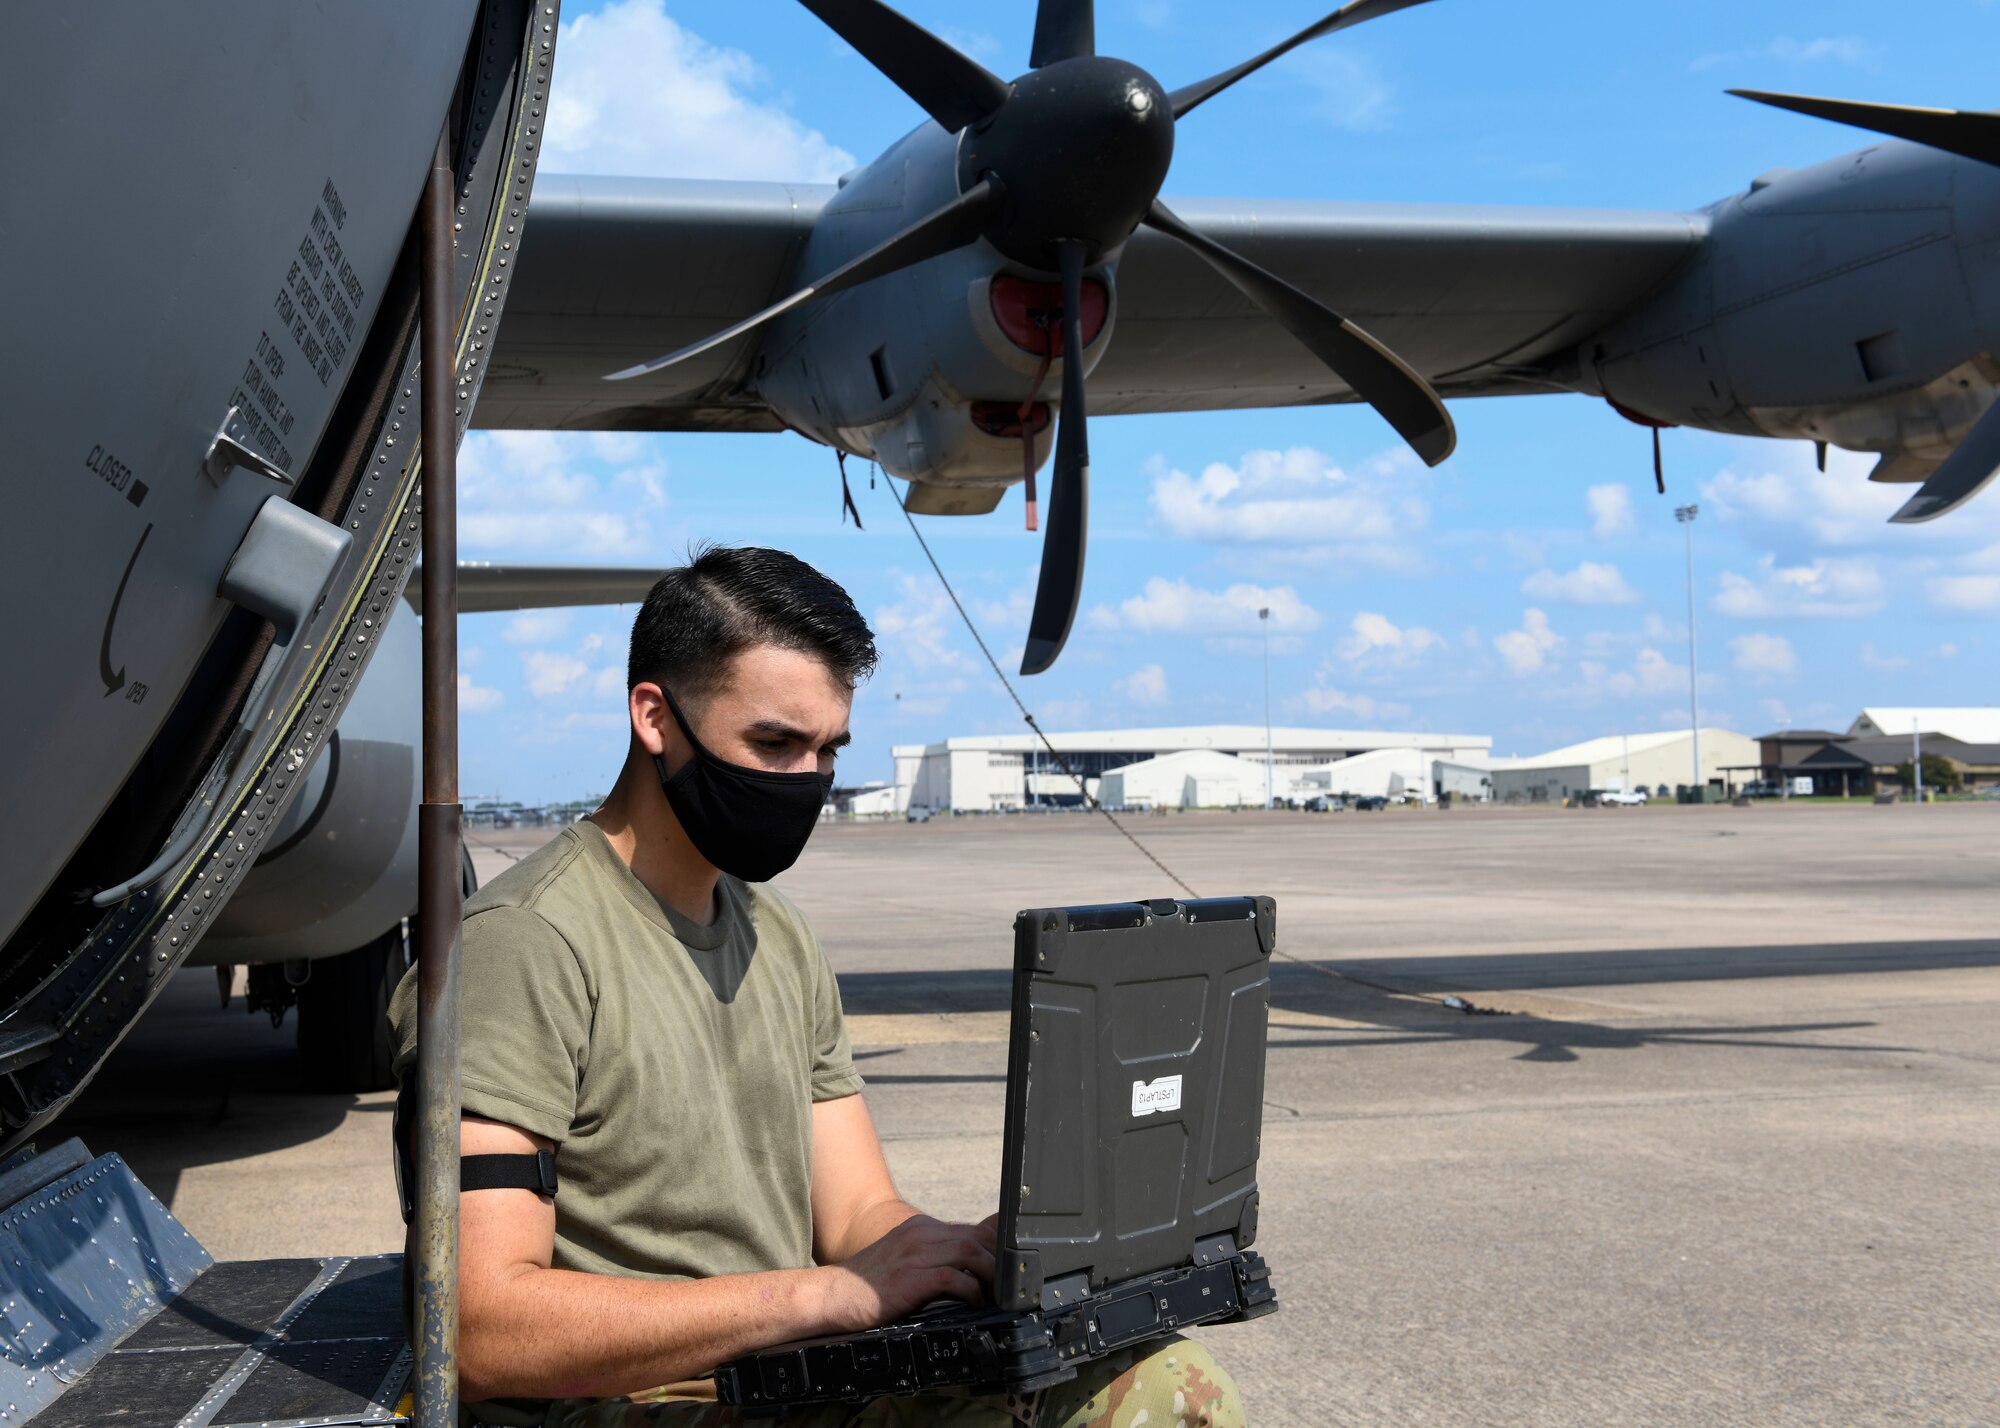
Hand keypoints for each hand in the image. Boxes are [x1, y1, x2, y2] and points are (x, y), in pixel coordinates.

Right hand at [824, 1214, 996, 1329]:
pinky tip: (972, 1305)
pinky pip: (952, 1278)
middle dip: (998, 1262)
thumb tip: (969, 1275)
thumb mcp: (905, 1263)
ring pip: (970, 1251)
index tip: (1007, 1272)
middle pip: (976, 1237)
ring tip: (994, 1296)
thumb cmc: (868, 1286)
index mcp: (920, 1228)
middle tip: (1007, 1287)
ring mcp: (913, 1253)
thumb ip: (933, 1260)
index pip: (971, 1230)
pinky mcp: (908, 1277)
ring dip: (989, 1275)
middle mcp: (919, 1234)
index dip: (995, 1250)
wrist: (831, 1295)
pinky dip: (970, 1291)